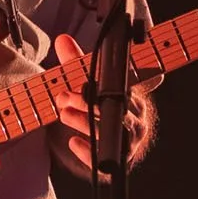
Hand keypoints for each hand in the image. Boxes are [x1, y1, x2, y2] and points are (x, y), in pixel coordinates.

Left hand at [50, 32, 161, 177]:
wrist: (115, 145)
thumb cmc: (102, 108)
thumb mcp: (90, 84)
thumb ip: (77, 63)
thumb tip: (62, 39)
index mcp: (131, 97)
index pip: (121, 87)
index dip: (103, 83)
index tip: (84, 81)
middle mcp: (135, 118)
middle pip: (115, 108)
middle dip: (88, 103)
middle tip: (64, 97)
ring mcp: (130, 140)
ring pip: (111, 132)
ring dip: (85, 123)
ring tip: (64, 114)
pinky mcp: (119, 159)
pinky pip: (106, 159)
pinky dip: (88, 152)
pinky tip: (73, 143)